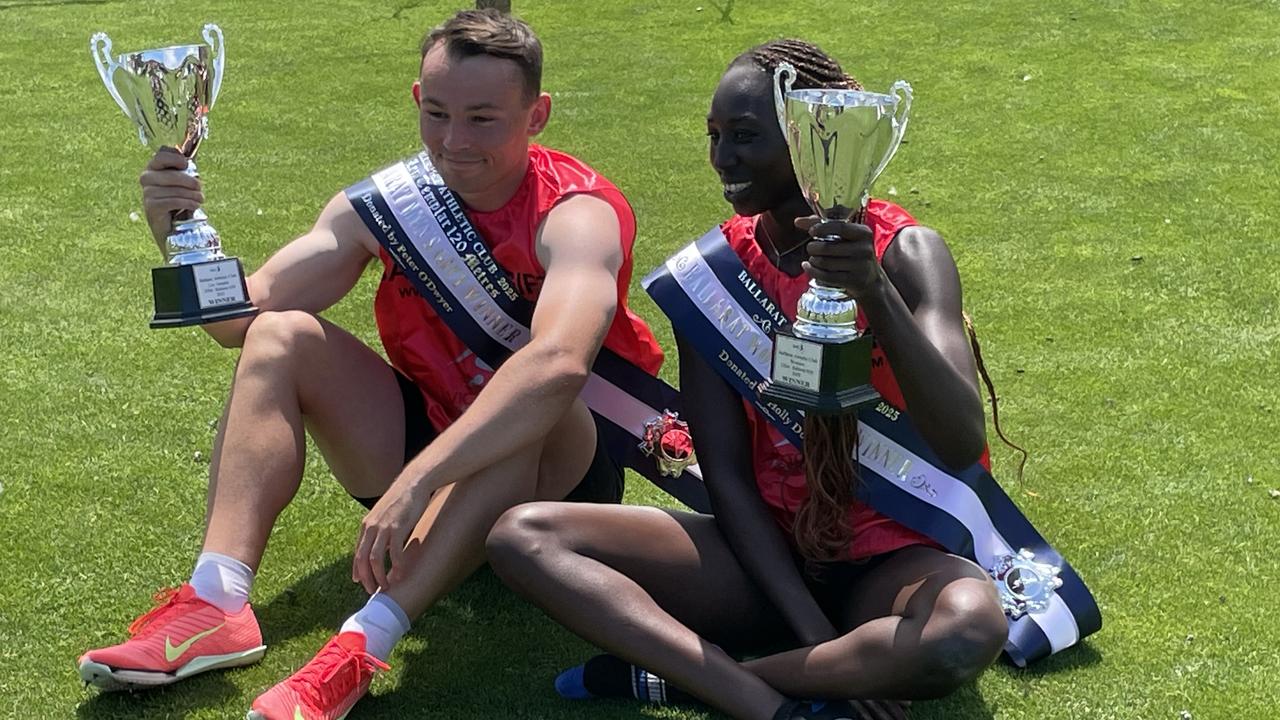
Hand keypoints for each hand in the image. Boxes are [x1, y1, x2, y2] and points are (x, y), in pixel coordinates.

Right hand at [139, 147, 202, 254]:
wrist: (173, 227)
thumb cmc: (179, 201)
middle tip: (200, 188)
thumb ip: (186, 165)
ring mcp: (147, 193)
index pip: (162, 155)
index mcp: (153, 167)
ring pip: (174, 189)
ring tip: (200, 199)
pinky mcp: (151, 206)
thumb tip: (195, 143)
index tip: (187, 165)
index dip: (176, 158)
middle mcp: (146, 178)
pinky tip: (195, 205)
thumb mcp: (184, 182)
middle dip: (190, 181)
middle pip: (172, 174)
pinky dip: (187, 203)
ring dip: (192, 194)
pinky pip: (172, 201)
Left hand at [352, 477, 428, 593]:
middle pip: (362, 559)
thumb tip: (381, 546)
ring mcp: (384, 528)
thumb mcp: (384, 515)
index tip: (360, 582)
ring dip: (379, 576)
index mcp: (366, 525)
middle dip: (366, 578)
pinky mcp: (398, 528)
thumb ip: (380, 530)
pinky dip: (396, 566)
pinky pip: (394, 553)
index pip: (357, 552)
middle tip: (373, 590)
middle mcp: (371, 527)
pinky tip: (400, 574)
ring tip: (387, 586)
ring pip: (375, 559)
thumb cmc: (402, 500)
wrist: (413, 483)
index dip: (358, 570)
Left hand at [796, 216, 884, 299]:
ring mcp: (860, 266)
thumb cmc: (853, 252)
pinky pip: (826, 276)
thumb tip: (798, 221)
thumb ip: (823, 225)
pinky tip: (808, 267)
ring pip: (825, 262)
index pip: (840, 227)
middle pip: (827, 247)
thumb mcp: (846, 236)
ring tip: (813, 258)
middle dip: (813, 248)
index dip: (822, 228)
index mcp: (863, 233)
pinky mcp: (853, 281)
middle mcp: (864, 249)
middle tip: (811, 248)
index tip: (811, 232)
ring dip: (813, 260)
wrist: (871, 280)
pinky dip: (813, 271)